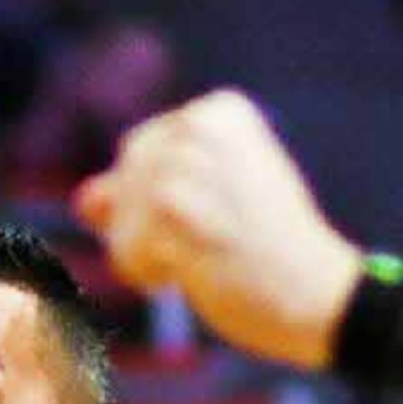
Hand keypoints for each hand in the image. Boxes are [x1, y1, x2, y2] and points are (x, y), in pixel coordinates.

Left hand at [76, 90, 364, 370]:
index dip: (160, 202)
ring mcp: (182, 168)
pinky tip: (192, 276)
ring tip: (201, 261)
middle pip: (125, 180)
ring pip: (119, 219)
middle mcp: (197, 126)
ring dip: (149, 254)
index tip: (212, 222)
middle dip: (149, 225)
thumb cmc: (273, 252)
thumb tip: (84, 200)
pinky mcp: (171, 214)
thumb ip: (153, 185)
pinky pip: (124, 251)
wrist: (318, 292)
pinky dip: (148, 275)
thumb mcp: (217, 197)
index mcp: (219, 111)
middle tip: (203, 247)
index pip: (143, 152)